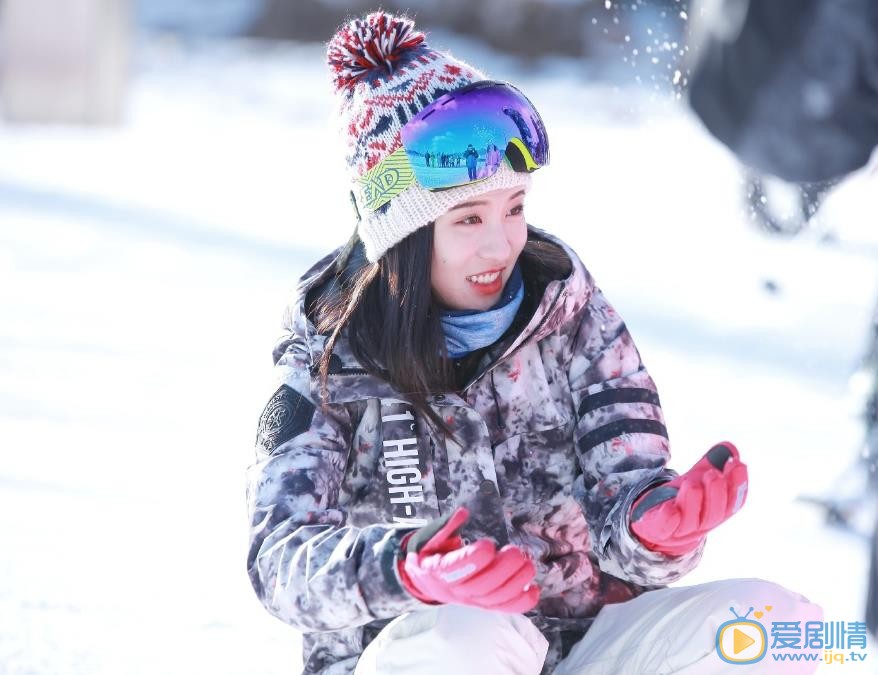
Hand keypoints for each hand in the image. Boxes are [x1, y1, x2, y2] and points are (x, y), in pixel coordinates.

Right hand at [397, 506, 540, 612]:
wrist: (426, 579)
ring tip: (529, 565)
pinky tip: (533, 589)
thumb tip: (462, 513)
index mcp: (437, 570)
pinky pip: (502, 608)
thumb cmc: (431, 553)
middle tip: (517, 552)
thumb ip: (447, 525)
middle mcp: (454, 589)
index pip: (454, 569)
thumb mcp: (431, 537)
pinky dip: (520, 603)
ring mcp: (470, 600)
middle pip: (480, 586)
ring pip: (493, 599)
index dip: (472, 559)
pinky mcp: (482, 604)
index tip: (488, 544)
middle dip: (502, 570)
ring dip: (515, 584)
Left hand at [629, 442, 748, 555]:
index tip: (738, 464)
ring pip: (692, 519)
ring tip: (691, 484)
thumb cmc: (685, 498)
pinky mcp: (661, 529)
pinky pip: (666, 526)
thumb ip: (713, 462)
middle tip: (713, 475)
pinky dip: (669, 518)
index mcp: (718, 509)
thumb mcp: (698, 477)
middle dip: (716, 493)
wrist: (660, 523)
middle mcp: (704, 522)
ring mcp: (682, 528)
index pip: (734, 501)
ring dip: (693, 501)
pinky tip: (669, 508)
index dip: (738, 484)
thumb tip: (729, 447)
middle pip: (715, 512)